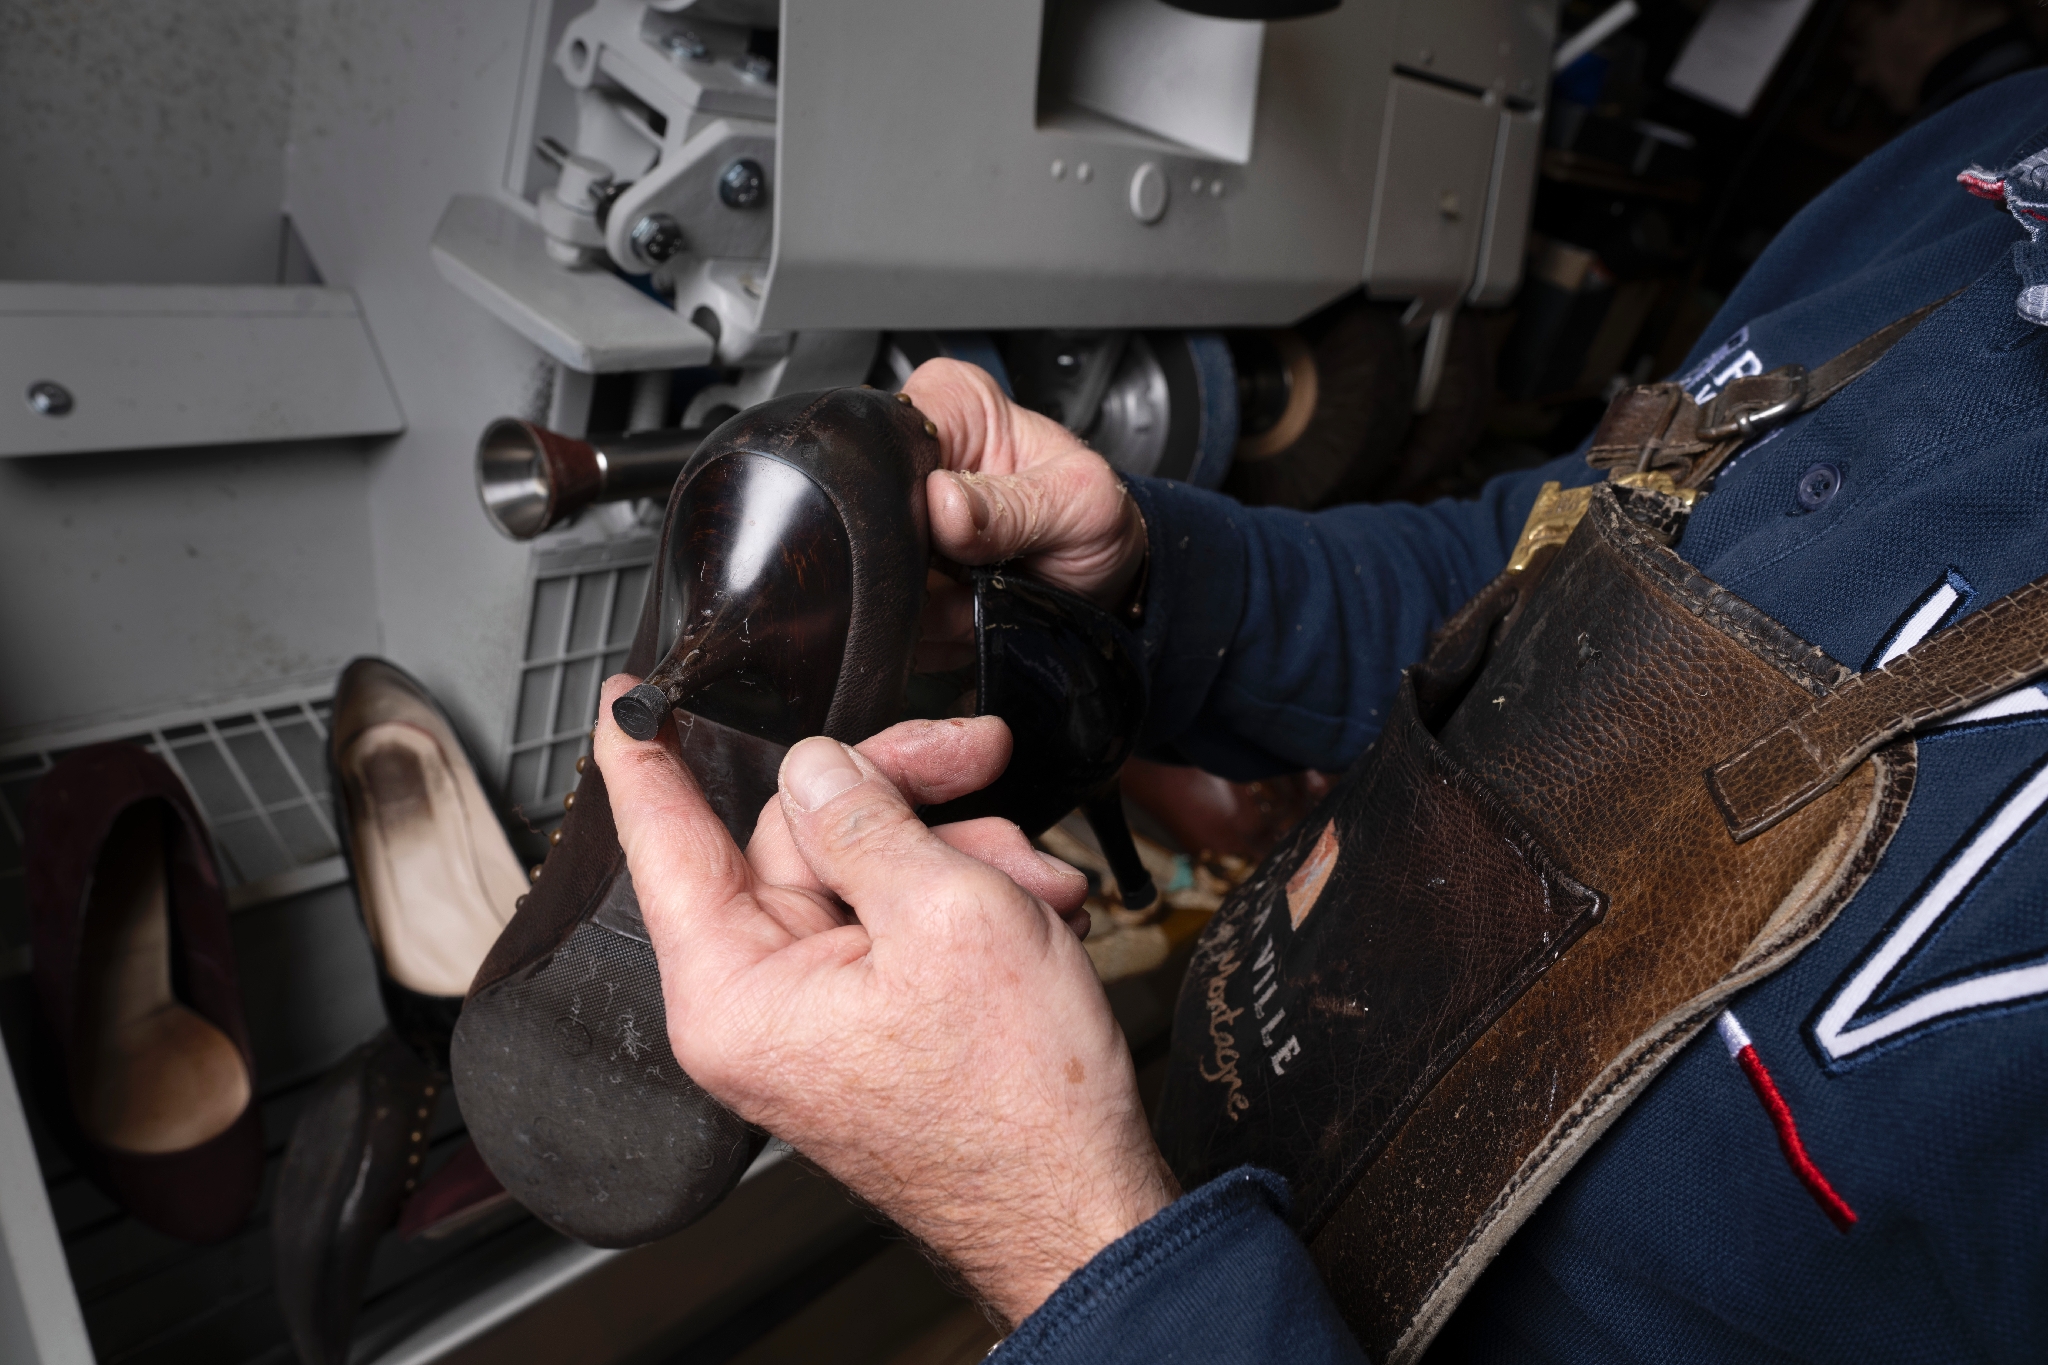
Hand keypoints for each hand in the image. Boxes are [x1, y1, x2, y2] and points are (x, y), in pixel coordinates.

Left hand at [596, 677, 1179, 1323]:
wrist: (1080, 1203)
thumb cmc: (1015, 1105)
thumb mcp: (948, 915)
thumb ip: (869, 820)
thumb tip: (819, 766)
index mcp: (735, 989)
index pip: (667, 841)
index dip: (647, 758)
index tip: (623, 700)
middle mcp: (759, 1003)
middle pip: (798, 834)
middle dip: (904, 795)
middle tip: (973, 753)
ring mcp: (815, 1013)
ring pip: (865, 869)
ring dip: (959, 854)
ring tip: (1033, 886)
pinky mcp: (869, 1019)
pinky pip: (897, 919)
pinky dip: (967, 900)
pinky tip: (1031, 912)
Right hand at [904, 360, 1147, 669]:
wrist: (1108, 581)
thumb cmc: (1094, 519)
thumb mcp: (1079, 503)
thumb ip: (1015, 506)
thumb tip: (943, 505)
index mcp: (954, 407)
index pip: (890, 439)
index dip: (911, 496)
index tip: (949, 535)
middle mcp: (916, 460)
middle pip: (871, 516)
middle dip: (924, 565)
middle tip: (981, 576)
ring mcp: (902, 524)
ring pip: (875, 578)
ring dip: (931, 608)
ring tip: (984, 596)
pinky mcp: (899, 579)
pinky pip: (892, 620)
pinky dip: (933, 633)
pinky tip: (970, 615)